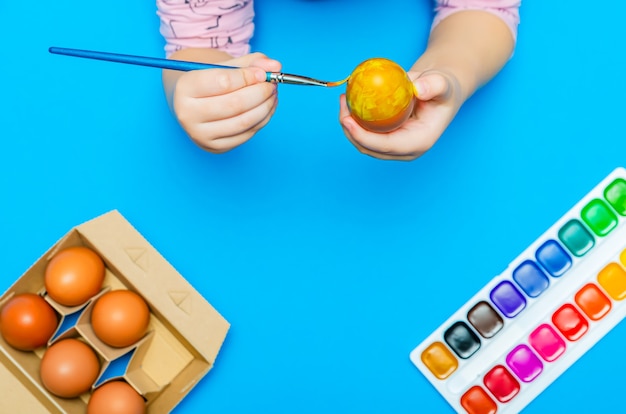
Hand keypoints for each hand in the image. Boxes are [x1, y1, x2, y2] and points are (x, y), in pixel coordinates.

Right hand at [172, 53, 280, 152]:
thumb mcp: (227, 66)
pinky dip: (262, 120)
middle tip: (272, 85)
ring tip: (272, 95)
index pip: (223, 82)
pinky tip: (266, 108)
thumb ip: (252, 63)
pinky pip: (246, 134)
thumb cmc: (212, 82)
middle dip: (260, 93)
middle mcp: (187, 113)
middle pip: (235, 104)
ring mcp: (200, 134)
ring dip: (265, 107)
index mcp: (185, 87)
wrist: (195, 105)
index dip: (248, 77)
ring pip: (243, 121)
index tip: (263, 73)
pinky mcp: (215, 147)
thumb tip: (275, 66)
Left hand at [339, 70, 462, 160]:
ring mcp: (394, 147)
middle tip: (343, 103)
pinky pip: (365, 134)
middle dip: (350, 131)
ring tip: (344, 100)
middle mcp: (405, 150)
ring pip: (364, 143)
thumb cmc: (442, 87)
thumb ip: (434, 85)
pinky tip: (350, 102)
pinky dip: (354, 121)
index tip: (347, 119)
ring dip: (349, 126)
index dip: (363, 137)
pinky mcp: (386, 139)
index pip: (386, 146)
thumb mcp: (442, 83)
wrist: (439, 90)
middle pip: (370, 148)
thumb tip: (418, 89)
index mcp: (419, 142)